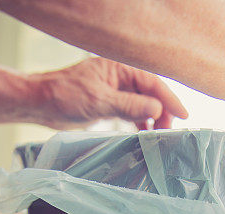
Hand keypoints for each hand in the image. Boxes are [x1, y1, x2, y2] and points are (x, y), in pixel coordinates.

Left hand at [30, 57, 187, 129]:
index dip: (170, 99)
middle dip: (163, 111)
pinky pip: (132, 110)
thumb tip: (156, 109)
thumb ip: (129, 106)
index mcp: (119, 67)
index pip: (152, 82)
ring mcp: (115, 89)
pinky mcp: (109, 102)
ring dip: (152, 118)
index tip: (183, 115)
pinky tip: (144, 132)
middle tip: (169, 131)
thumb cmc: (64, 96)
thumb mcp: (99, 101)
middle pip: (151, 93)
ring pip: (142, 103)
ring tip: (159, 134)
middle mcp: (120, 76)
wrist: (41, 103)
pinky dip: (140, 121)